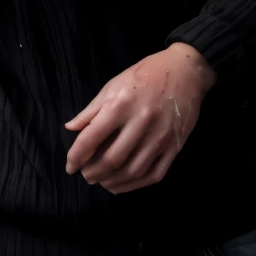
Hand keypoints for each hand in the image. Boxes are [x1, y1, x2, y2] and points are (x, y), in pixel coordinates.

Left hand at [64, 43, 215, 193]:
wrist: (185, 70)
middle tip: (86, 175)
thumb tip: (70, 129)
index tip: (70, 167)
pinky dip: (135, 185)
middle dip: (93, 173)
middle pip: (112, 160)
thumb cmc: (145, 75)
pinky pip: (154, 174)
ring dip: (112, 182)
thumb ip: (91, 110)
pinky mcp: (175, 146)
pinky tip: (123, 184)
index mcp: (121, 104)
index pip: (91, 138)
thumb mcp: (113, 85)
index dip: (76, 157)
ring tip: (102, 181)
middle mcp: (141, 122)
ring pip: (132, 171)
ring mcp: (161, 136)